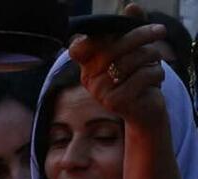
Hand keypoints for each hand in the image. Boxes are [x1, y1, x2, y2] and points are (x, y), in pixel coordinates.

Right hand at [69, 5, 167, 128]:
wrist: (144, 109)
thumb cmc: (138, 76)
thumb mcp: (135, 49)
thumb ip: (131, 27)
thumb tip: (131, 7)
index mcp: (88, 64)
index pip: (77, 49)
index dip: (85, 41)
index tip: (101, 36)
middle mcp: (89, 78)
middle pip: (113, 48)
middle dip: (141, 35)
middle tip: (160, 31)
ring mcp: (100, 92)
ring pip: (130, 61)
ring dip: (153, 55)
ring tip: (157, 60)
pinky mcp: (114, 102)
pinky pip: (140, 77)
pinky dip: (156, 73)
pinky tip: (156, 78)